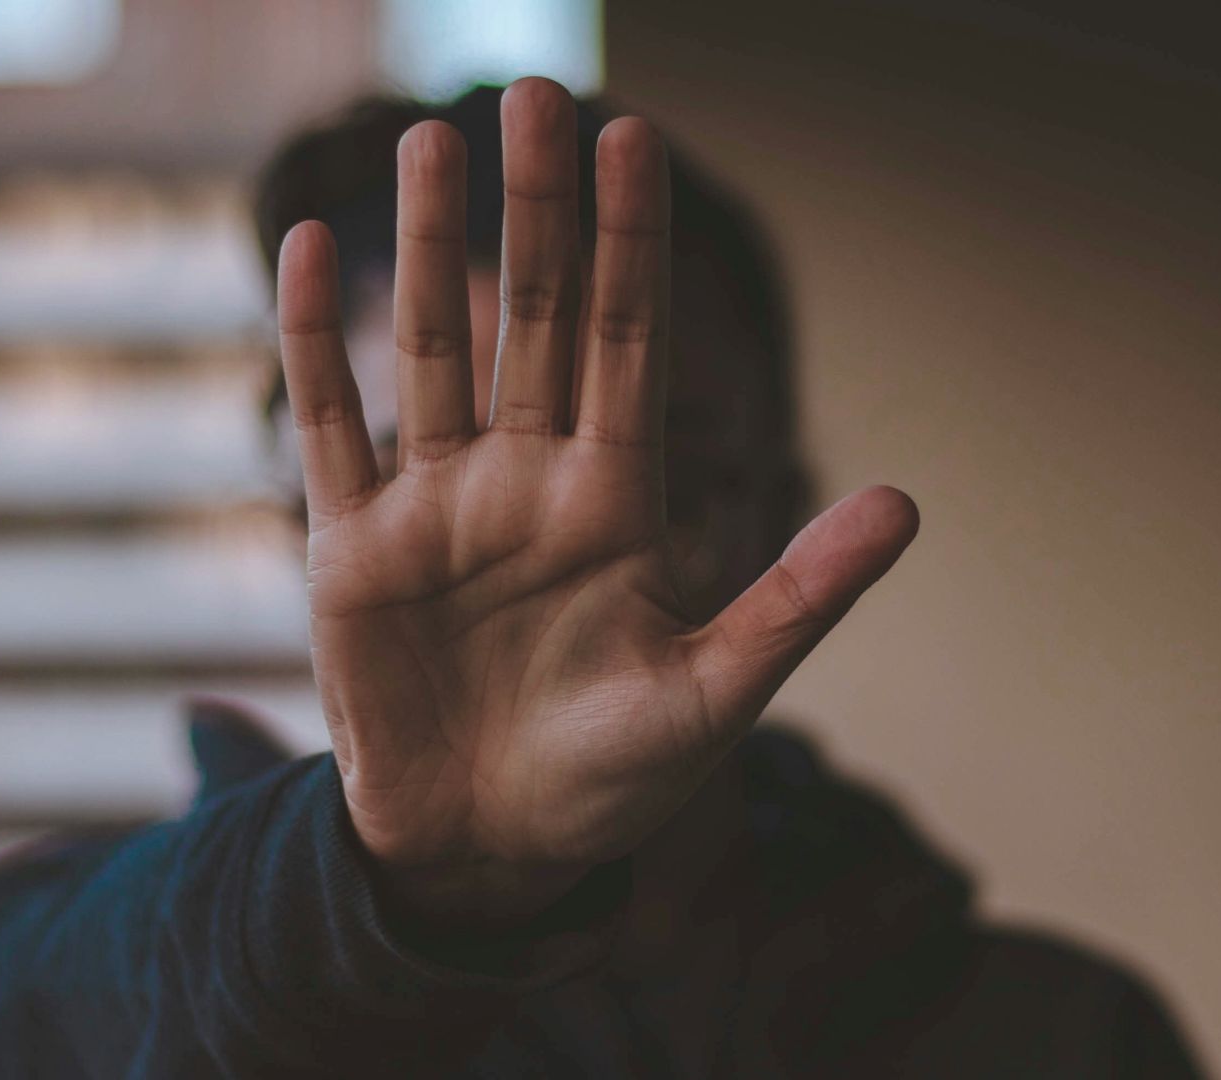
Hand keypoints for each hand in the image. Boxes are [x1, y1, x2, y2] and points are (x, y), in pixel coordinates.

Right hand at [276, 78, 918, 924]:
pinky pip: (332, 424)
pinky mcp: (352, 547)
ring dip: (432, 248)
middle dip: (536, 210)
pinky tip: (311, 250)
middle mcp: (526, 479)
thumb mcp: (721, 693)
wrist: (490, 852)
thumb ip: (800, 595)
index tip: (631, 136)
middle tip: (530, 93)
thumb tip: (909, 504)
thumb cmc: (613, 780)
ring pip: (434, 347)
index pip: (629, 339)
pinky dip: (316, 341)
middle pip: (535, 317)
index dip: (632, 240)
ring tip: (432, 143)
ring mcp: (436, 505)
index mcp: (616, 499)